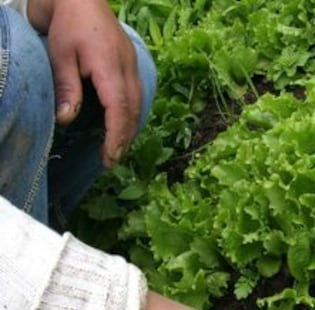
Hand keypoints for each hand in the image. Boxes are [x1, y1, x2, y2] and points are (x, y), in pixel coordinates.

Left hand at [29, 0, 141, 167]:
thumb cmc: (68, 25)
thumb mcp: (60, 55)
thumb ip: (67, 87)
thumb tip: (67, 119)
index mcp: (110, 67)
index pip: (119, 109)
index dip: (116, 136)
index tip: (110, 157)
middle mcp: (128, 69)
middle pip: (133, 111)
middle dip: (124, 139)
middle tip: (112, 162)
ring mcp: (133, 66)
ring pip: (138, 104)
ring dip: (129, 129)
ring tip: (117, 149)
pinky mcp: (131, 65)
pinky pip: (137, 95)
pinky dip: (131, 114)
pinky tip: (122, 125)